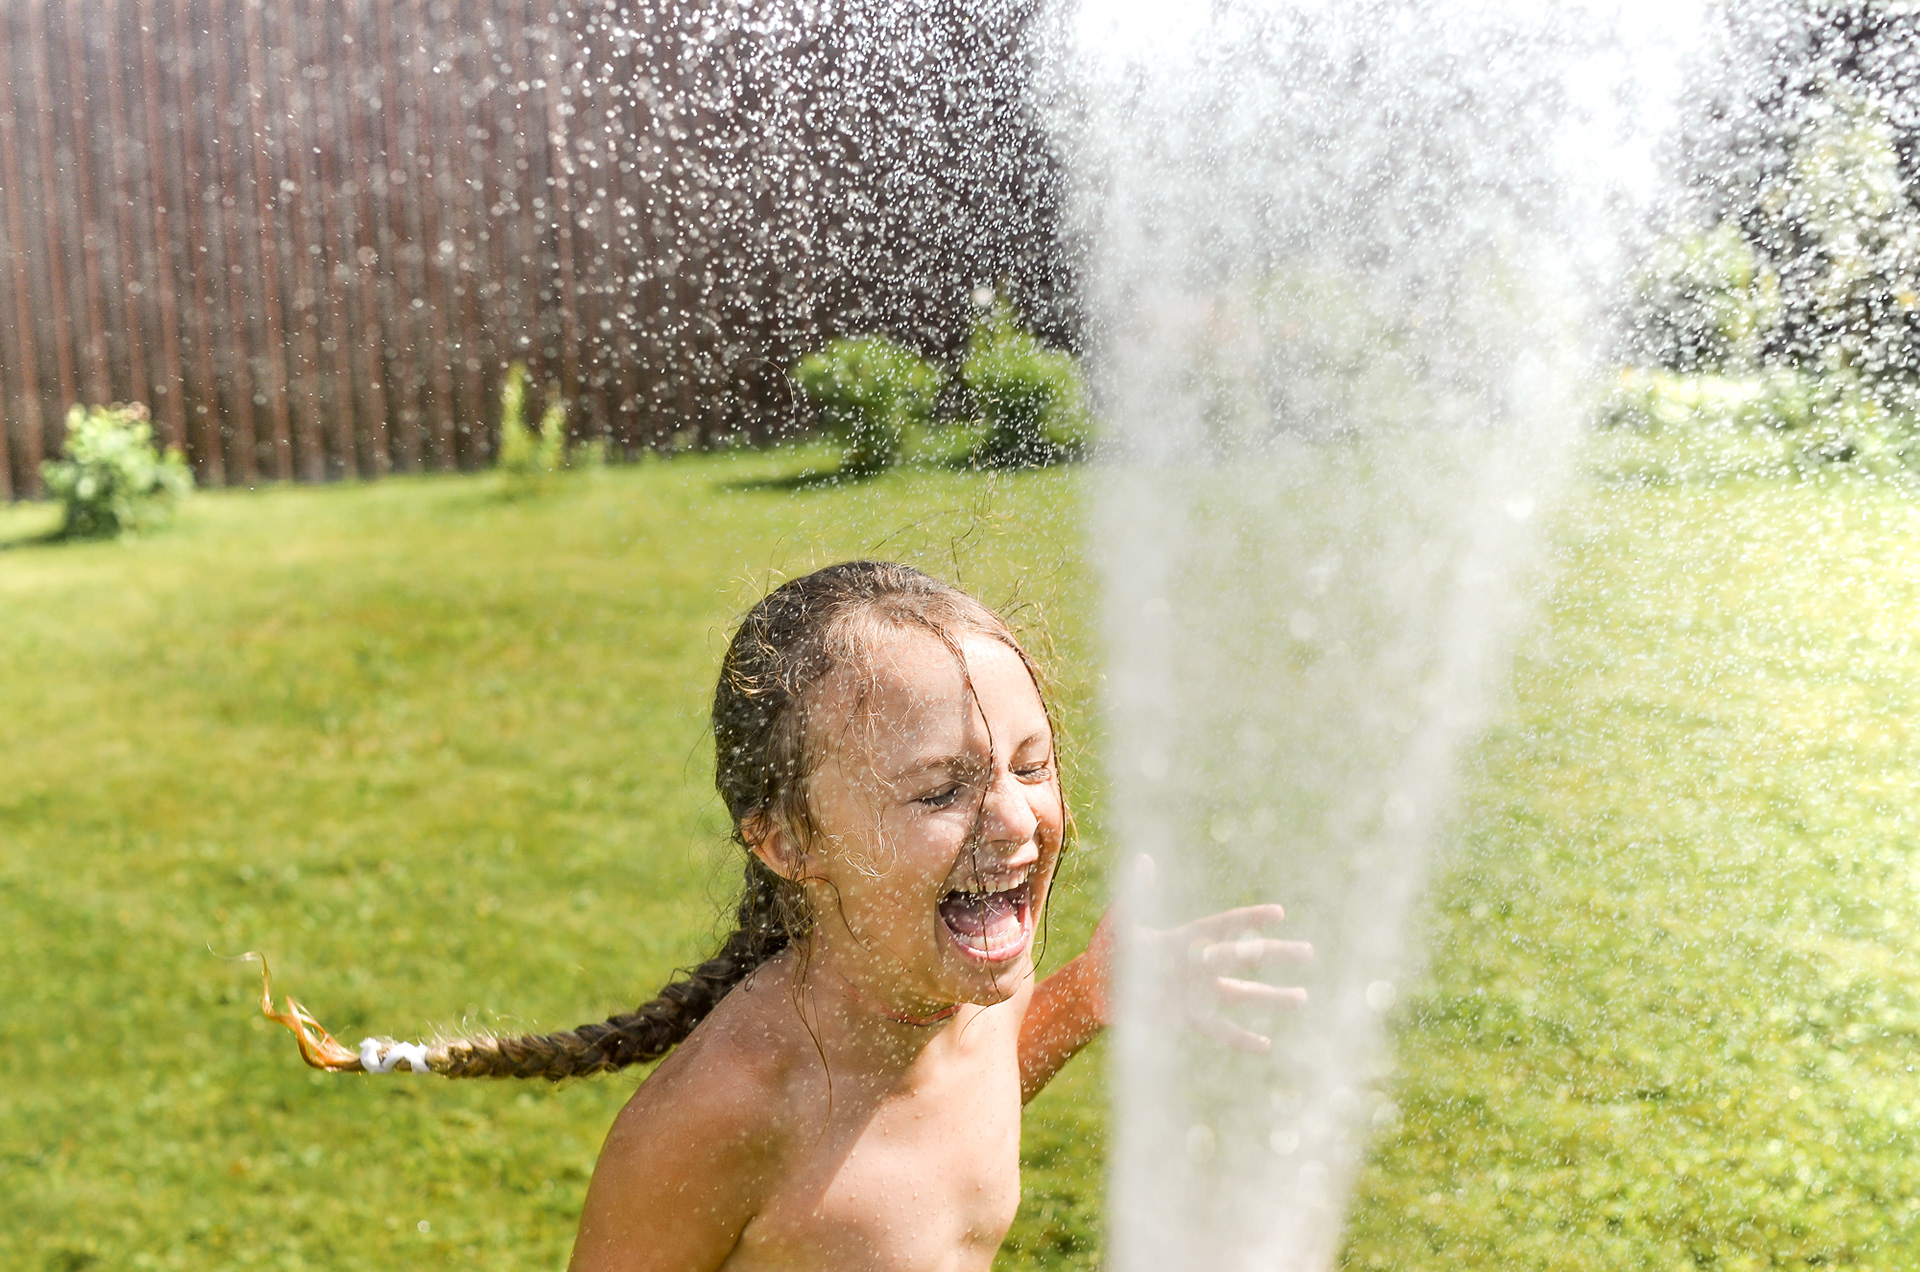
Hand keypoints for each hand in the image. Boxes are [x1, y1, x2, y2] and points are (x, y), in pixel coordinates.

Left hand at [1094, 856, 1311, 1053]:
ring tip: (1302, 998)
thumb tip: (1143, 859)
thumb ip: (1135, 895)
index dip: (1248, 920)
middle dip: (1274, 955)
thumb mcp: (1119, 921)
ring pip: (1240, 994)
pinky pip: (1218, 1030)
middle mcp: (1198, 965)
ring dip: (1270, 997)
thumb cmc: (1109, 948)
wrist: (1097, 986)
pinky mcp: (1186, 1019)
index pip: (1223, 927)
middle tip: (1308, 952)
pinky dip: (1240, 1038)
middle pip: (1242, 958)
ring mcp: (1195, 993)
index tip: (1279, 913)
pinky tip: (1266, 1044)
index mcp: (1184, 938)